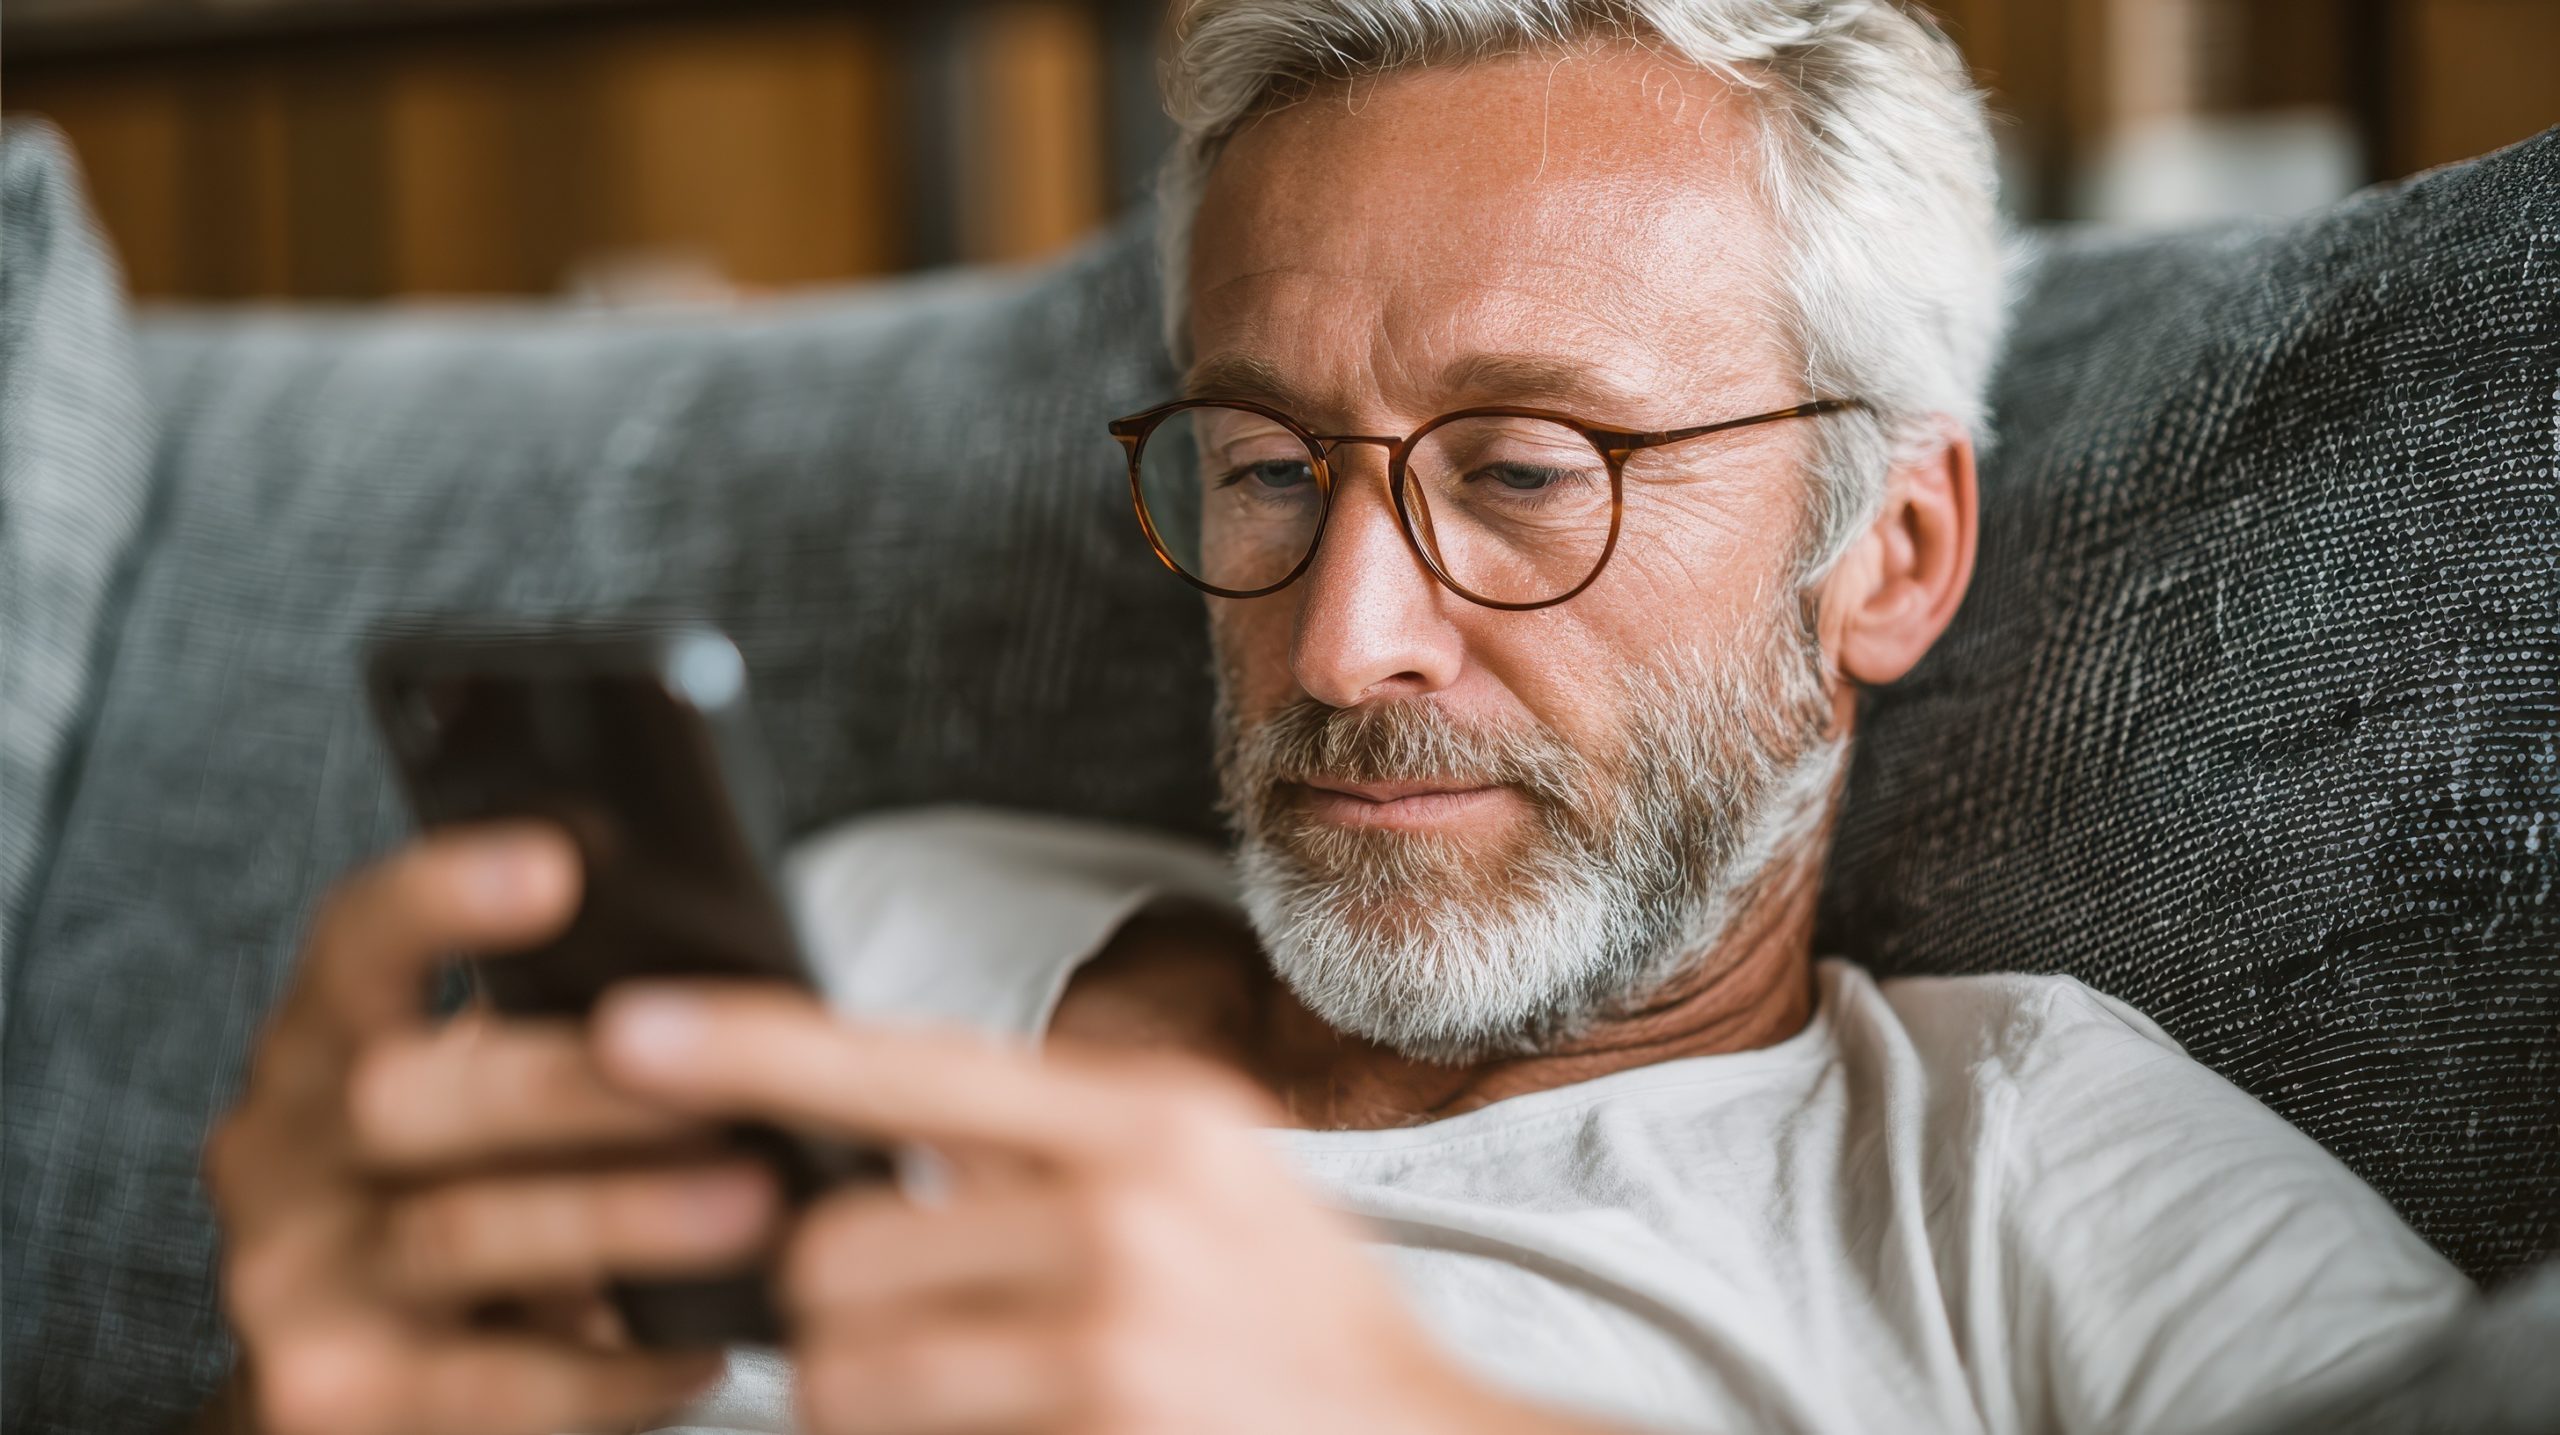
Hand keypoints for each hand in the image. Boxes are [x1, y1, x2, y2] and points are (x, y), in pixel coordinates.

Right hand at [203, 826, 775, 1434]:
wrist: (370, 1385)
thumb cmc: (475, 1198)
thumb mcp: (487, 1106)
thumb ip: (559, 1034)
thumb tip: (730, 982)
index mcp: (318, 1049)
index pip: (353, 942)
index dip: (441, 896)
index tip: (556, 867)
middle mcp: (276, 1156)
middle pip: (402, 1095)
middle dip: (577, 1087)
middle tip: (723, 1088)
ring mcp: (290, 1285)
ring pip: (458, 1235)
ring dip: (626, 1216)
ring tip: (757, 1207)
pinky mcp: (330, 1403)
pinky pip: (494, 1385)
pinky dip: (616, 1366)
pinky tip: (704, 1347)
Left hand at [592, 985, 1609, 1434]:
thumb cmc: (1295, 1332)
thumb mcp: (1212, 1187)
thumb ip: (1061, 1148)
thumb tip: (878, 1137)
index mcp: (1151, 1121)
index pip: (908, 1060)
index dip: (752, 1046)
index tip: (626, 1028)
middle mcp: (1129, 1214)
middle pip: (834, 1250)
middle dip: (833, 1311)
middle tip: (909, 1336)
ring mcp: (1108, 1342)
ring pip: (841, 1372)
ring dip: (862, 1404)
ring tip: (967, 1402)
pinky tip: (1014, 1432)